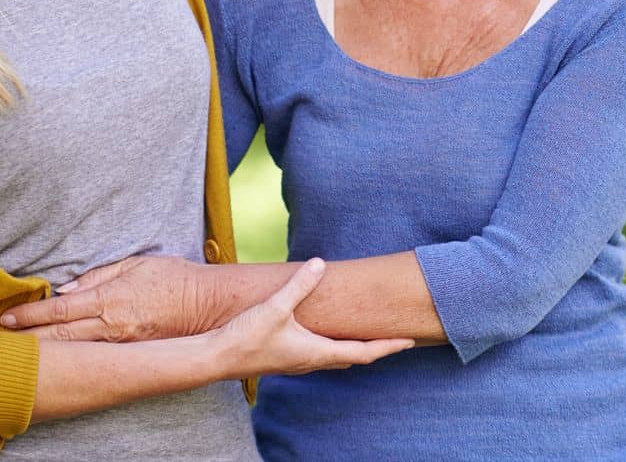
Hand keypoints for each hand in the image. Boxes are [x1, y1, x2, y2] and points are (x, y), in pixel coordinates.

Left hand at [1, 255, 215, 341]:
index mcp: (110, 298)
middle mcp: (111, 326)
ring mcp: (119, 345)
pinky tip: (54, 360)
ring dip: (44, 351)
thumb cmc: (174, 278)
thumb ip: (100, 274)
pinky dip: (71, 358)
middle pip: (58, 335)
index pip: (60, 309)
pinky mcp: (128, 355)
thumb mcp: (137, 263)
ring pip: (72, 351)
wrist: (208, 305)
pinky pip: (93, 357)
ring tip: (17, 353)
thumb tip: (67, 289)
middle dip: (26, 338)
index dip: (31, 313)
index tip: (7, 317)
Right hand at [213, 260, 412, 378]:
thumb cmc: (246, 337)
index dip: (388, 346)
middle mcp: (312, 361)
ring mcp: (299, 361)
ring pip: (337, 356)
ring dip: (358, 347)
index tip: (410, 342)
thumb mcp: (276, 307)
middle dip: (378, 348)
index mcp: (317, 353)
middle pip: (354, 357)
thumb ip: (299, 285)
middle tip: (399, 338)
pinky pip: (321, 352)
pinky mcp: (287, 357)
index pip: (363, 352)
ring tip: (372, 335)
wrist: (215, 358)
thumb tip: (320, 263)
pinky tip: (332, 333)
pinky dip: (337, 345)